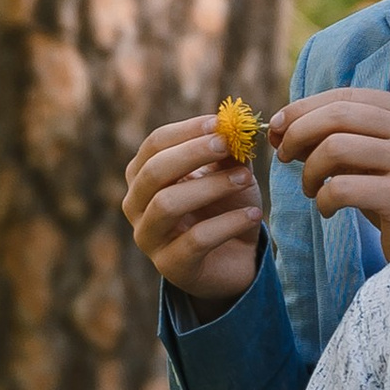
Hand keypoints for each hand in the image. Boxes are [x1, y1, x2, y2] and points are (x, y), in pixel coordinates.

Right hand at [122, 113, 266, 310]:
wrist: (236, 260)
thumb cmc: (224, 209)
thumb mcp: (228, 174)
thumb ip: (226, 152)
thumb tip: (232, 126)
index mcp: (143, 176)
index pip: (154, 144)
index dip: (186, 130)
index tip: (220, 123)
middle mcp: (135, 206)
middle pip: (154, 172)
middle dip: (192, 153)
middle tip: (227, 144)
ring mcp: (148, 238)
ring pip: (167, 204)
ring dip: (210, 186)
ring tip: (246, 178)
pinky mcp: (170, 267)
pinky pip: (195, 240)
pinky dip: (228, 223)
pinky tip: (254, 216)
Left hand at [275, 87, 389, 259]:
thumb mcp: (365, 155)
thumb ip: (329, 136)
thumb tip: (278, 128)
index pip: (343, 96)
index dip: (302, 109)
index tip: (277, 128)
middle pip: (336, 115)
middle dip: (298, 134)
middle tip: (284, 157)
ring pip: (335, 148)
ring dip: (309, 171)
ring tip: (310, 188)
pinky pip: (342, 187)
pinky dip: (322, 199)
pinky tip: (327, 209)